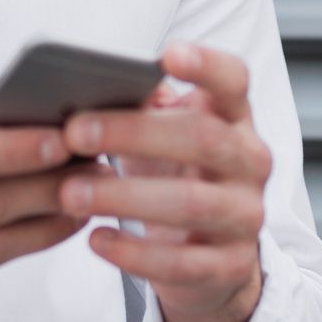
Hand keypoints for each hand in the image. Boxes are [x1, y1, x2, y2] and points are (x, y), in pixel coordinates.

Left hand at [59, 42, 270, 321]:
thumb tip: (93, 85)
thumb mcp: (165, 137)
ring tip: (70, 192)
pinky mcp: (230, 266)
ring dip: (124, 196)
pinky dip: (134, 253)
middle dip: (135, 134)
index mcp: (235, 118)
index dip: (207, 64)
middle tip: (75, 133)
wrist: (213, 259)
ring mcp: (246, 216)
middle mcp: (251, 162)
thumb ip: (142, 109)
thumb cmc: (176, 176)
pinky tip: (96, 239)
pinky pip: (182, 262)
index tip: (167, 54)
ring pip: (191, 202)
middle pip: (204, 138)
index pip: (234, 81)